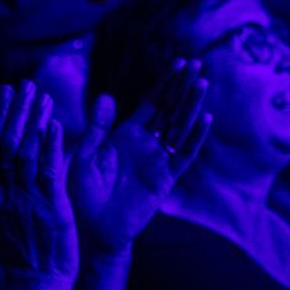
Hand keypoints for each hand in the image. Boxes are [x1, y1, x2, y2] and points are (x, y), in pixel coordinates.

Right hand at [0, 82, 79, 285]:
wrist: (36, 284)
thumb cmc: (19, 255)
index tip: (5, 92)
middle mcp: (5, 193)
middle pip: (6, 143)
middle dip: (15, 111)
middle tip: (24, 83)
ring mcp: (27, 199)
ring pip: (26, 152)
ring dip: (33, 121)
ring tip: (41, 96)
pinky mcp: (50, 208)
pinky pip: (47, 172)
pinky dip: (50, 147)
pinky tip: (55, 125)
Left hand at [69, 61, 211, 253]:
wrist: (92, 228)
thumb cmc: (84, 192)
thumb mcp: (85, 156)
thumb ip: (97, 128)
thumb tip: (107, 95)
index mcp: (126, 134)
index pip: (151, 102)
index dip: (166, 83)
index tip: (179, 61)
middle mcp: (146, 144)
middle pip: (170, 110)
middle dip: (183, 87)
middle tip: (197, 63)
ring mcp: (157, 161)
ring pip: (179, 128)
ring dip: (191, 106)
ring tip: (202, 83)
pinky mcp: (164, 179)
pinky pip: (182, 156)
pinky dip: (194, 139)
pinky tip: (205, 120)